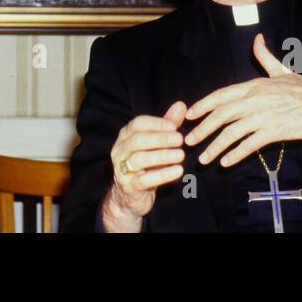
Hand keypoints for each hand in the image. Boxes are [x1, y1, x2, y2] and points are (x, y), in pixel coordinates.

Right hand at [101, 101, 187, 230]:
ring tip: (181, 155)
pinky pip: (144, 180)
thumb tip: (181, 105)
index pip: (138, 124)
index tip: (174, 126)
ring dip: (162, 156)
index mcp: (125, 136)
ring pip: (140, 159)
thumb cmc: (144, 165)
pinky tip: (178, 171)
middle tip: (180, 139)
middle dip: (160, 139)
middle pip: (138, 140)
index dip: (156, 123)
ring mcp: (122, 169)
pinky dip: (162, 175)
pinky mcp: (129, 187)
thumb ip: (167, 125)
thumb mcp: (155, 144)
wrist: (129, 196)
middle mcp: (120, 150)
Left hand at [183, 34, 301, 167]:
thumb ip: (265, 57)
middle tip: (188, 140)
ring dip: (215, 146)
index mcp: (254, 85)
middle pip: (222, 115)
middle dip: (202, 128)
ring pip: (232, 132)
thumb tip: (257, 39)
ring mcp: (265, 116)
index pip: (222, 95)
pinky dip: (236, 154)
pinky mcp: (275, 131)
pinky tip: (226, 163)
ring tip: (203, 158)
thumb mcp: (282, 70)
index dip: (203, 105)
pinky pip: (250, 145)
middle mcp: (256, 99)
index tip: (190, 115)